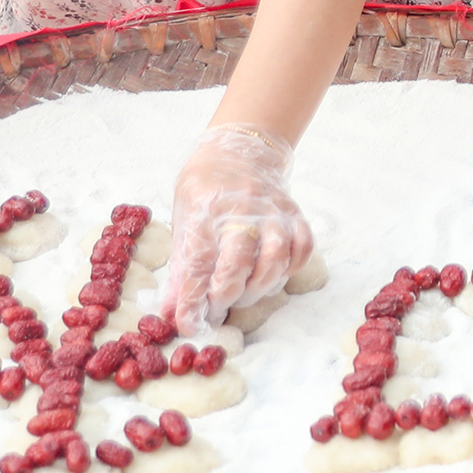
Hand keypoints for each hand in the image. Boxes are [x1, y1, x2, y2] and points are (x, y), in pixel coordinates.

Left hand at [162, 122, 311, 328]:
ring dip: (259, 286)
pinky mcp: (294, 213)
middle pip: (239, 261)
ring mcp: (273, 210)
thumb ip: (182, 266)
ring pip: (275, 259)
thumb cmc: (204, 190)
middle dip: (227, 293)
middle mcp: (241, 209)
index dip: (192, 297)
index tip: (188, 323)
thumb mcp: (183, 220)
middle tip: (217, 305)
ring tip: (245, 292)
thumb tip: (170, 312)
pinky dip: (290, 268)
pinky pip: (302, 248)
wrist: (239, 149)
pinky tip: (273, 273)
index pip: (197, 260)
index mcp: (204, 209)